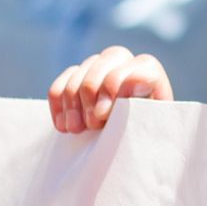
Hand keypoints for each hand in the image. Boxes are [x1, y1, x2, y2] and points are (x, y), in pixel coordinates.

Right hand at [48, 46, 172, 132]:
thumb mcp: (148, 124)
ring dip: (72, 105)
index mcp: (148, 71)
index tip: (103, 115)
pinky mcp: (74, 80)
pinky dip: (57, 107)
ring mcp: (96, 68)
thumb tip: (123, 92)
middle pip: (101, 64)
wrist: (127, 143)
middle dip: (90, 95)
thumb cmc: (141, 134)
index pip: (132, 66)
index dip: (113, 87)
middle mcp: (123, 62)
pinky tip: (63, 126)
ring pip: (77, 76)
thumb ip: (142, 107)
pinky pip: (58, 87)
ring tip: (77, 129)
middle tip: (92, 125)